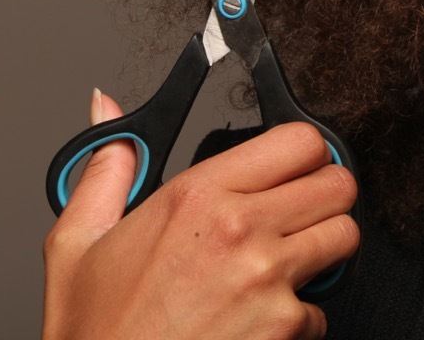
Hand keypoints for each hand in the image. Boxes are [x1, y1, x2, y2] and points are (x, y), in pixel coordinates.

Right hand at [42, 90, 358, 339]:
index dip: (304, 151)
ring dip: (324, 249)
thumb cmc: (96, 333)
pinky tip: (261, 318)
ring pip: (345, 236)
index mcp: (196, 196)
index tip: (293, 167)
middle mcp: (239, 229)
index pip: (299, 141)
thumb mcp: (78, 243)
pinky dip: (301, 316)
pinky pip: (323, 307)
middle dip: (325, 196)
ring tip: (287, 263)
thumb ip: (106, 168)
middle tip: (299, 214)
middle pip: (338, 183)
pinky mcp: (285, 325)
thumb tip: (106, 107)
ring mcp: (268, 278)